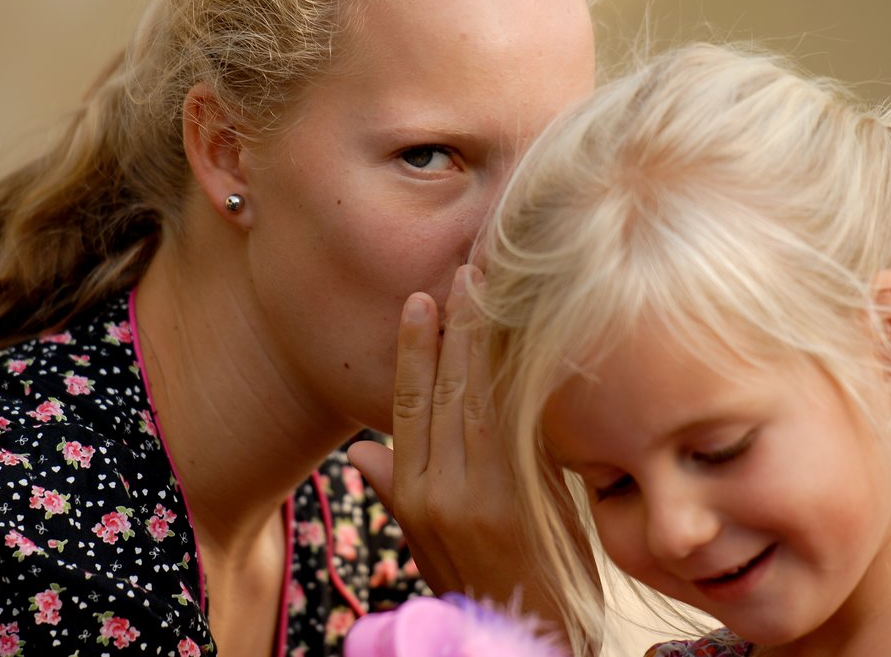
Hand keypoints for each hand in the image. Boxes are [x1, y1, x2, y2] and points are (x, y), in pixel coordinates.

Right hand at [348, 265, 562, 628]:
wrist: (529, 635)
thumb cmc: (478, 587)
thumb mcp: (424, 544)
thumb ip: (399, 491)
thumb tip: (361, 449)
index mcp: (415, 497)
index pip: (407, 406)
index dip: (412, 351)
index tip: (418, 302)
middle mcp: (443, 490)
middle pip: (444, 390)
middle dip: (454, 327)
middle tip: (464, 271)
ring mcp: (486, 493)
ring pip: (478, 396)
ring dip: (483, 336)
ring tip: (488, 286)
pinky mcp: (527, 497)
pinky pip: (518, 421)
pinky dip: (519, 375)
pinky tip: (525, 336)